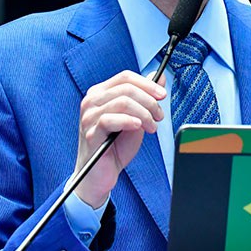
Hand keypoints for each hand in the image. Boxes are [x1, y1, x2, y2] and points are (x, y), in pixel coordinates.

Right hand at [74, 70, 165, 207]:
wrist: (103, 173)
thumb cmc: (117, 145)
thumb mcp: (137, 117)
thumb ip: (145, 98)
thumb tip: (159, 78)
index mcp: (101, 93)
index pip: (125, 77)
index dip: (147, 84)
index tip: (162, 95)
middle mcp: (91, 101)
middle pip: (126, 88)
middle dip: (149, 101)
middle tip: (159, 116)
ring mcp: (88, 116)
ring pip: (122, 102)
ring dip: (144, 114)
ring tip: (152, 127)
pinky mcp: (89, 133)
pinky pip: (110, 120)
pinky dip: (129, 121)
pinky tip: (139, 127)